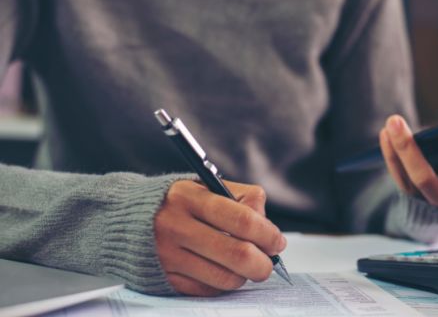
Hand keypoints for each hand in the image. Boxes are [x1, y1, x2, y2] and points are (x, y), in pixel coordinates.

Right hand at [155, 180, 285, 295]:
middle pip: (237, 254)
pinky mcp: (163, 278)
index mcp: (190, 197)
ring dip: (244, 276)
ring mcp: (167, 255)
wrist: (121, 217)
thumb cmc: (175, 202)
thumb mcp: (204, 186)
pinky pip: (207, 290)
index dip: (267, 234)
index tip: (277, 242)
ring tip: (245, 266)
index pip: (242, 219)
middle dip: (263, 263)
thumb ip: (240, 199)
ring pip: (225, 278)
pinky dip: (222, 284)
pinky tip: (222, 271)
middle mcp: (175, 226)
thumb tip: (267, 227)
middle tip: (268, 262)